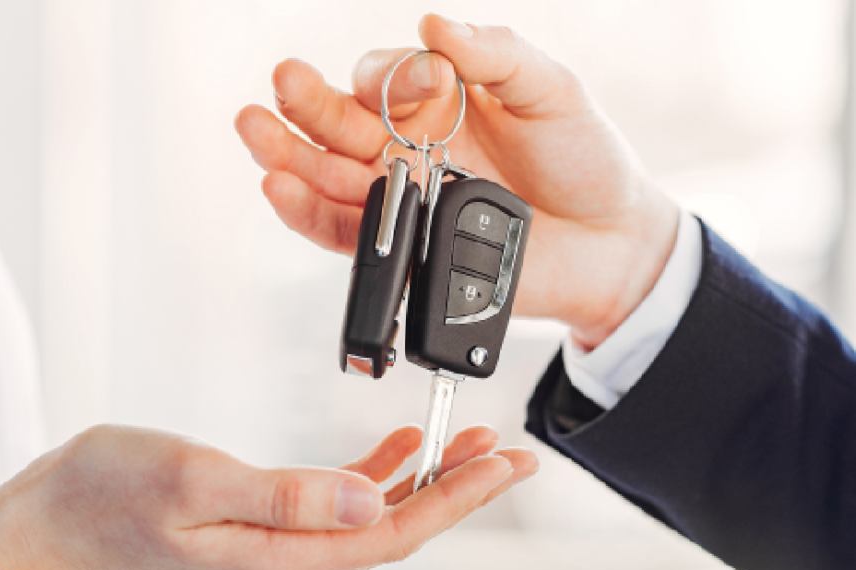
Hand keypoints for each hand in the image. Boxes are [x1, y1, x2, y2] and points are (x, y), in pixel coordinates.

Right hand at [0, 424, 535, 569]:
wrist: (57, 510)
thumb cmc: (113, 490)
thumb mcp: (197, 482)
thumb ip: (289, 496)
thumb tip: (372, 503)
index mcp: (280, 559)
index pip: (392, 533)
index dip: (457, 498)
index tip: (505, 464)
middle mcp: (289, 561)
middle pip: (398, 527)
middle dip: (462, 490)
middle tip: (514, 454)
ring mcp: (280, 545)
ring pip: (377, 513)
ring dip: (427, 479)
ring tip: (474, 442)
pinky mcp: (268, 523)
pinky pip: (341, 502)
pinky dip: (379, 473)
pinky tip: (403, 449)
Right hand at [236, 14, 679, 348]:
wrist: (610, 244)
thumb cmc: (585, 160)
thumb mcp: (552, 91)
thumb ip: (496, 55)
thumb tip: (432, 24)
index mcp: (437, 103)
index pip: (384, 79)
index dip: (388, 78)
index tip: (428, 88)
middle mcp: (409, 148)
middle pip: (339, 124)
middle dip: (307, 105)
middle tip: (282, 85)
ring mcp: (403, 200)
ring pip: (329, 177)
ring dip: (288, 156)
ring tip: (256, 132)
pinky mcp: (403, 249)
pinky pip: (346, 234)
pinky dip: (310, 215)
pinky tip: (282, 189)